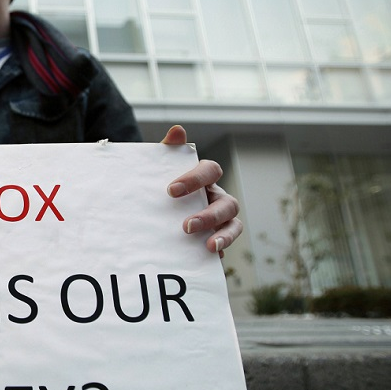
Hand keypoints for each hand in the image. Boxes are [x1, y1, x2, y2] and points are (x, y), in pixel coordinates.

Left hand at [161, 125, 242, 255]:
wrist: (157, 210)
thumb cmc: (164, 186)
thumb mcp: (162, 169)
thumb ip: (168, 151)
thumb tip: (177, 130)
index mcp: (205, 178)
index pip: (210, 170)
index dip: (194, 179)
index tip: (171, 191)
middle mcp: (217, 197)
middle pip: (227, 203)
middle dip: (210, 214)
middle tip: (186, 226)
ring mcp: (221, 220)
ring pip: (233, 226)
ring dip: (224, 236)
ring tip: (210, 247)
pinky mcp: (216, 240)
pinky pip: (225, 248)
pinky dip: (220, 254)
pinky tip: (210, 259)